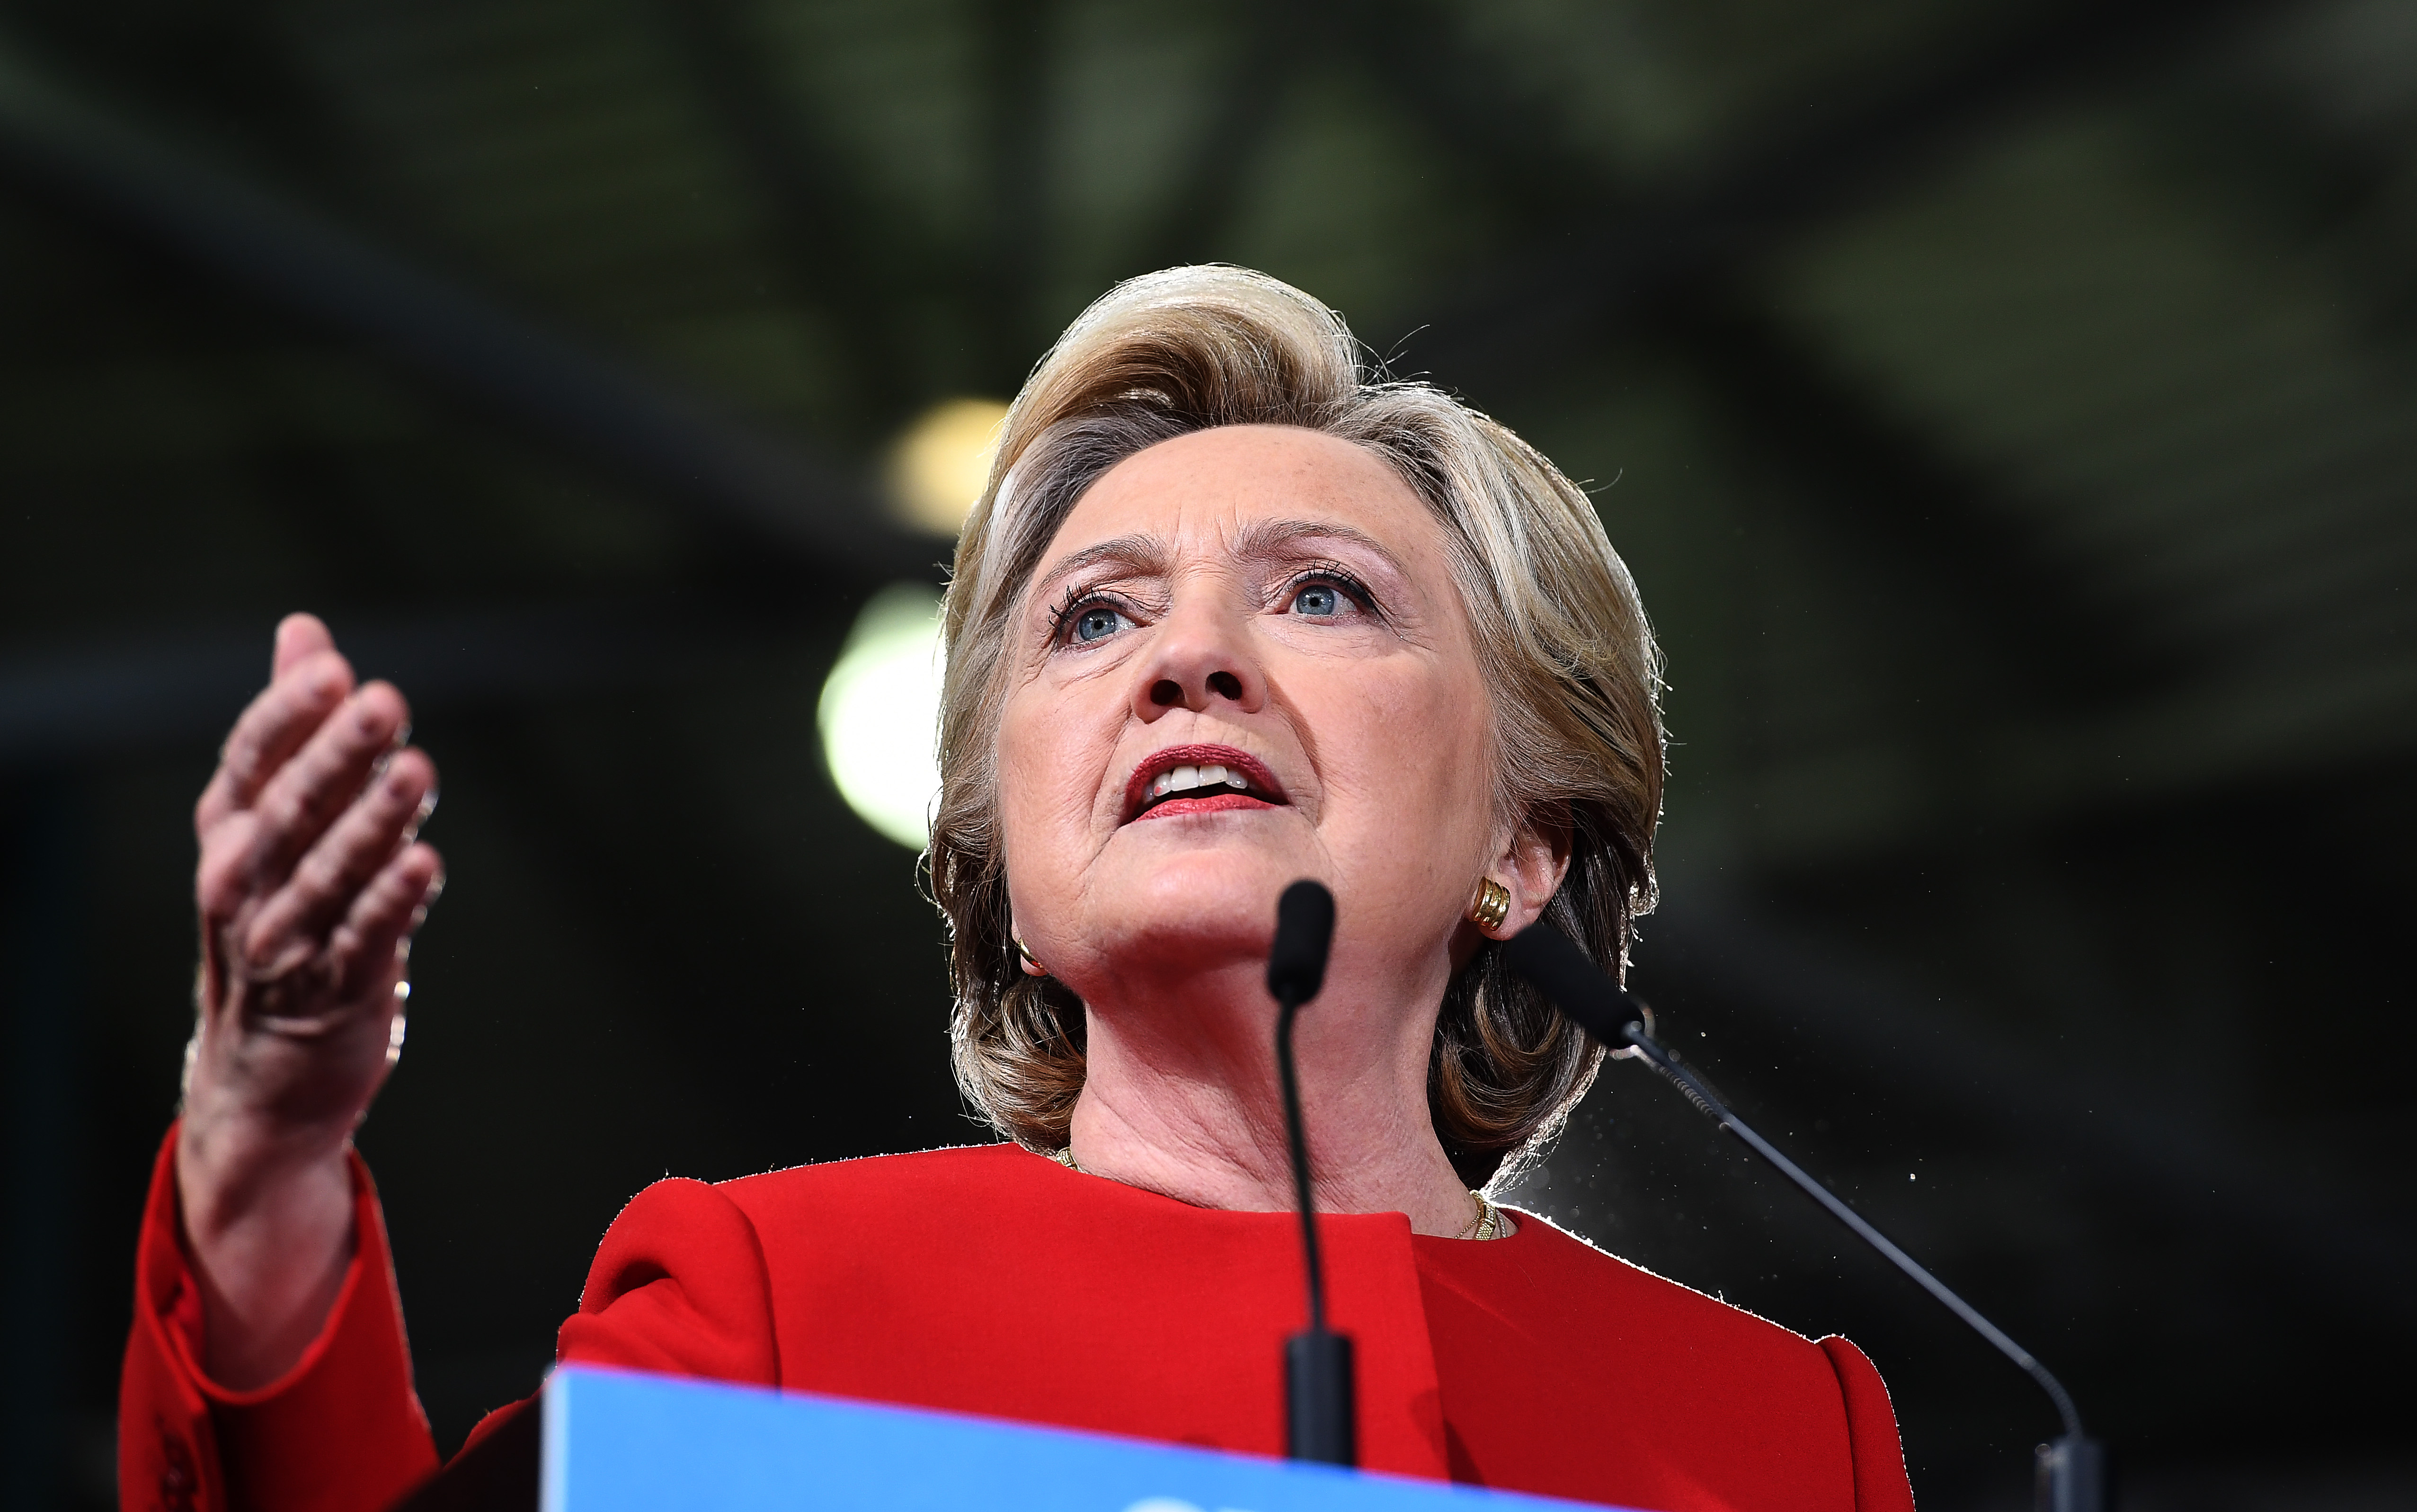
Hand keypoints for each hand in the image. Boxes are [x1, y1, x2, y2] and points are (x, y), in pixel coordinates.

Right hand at [174, 614, 442, 1386]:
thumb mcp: (272, 824)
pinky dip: (394, 902)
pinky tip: (427, 862)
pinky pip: (365, 940)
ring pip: (329, 874)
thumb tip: (302, 629)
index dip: (287, 713)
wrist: (262, 1074)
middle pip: (291, 809)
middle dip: (336, 755)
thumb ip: (294, 728)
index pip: (250, 760)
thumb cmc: (278, 918)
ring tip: (416, 771)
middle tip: (382, 700)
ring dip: (374, 822)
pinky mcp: (338, 992)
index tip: (331, 665)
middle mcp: (246, 885)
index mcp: (230, 833)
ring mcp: (287, 942)